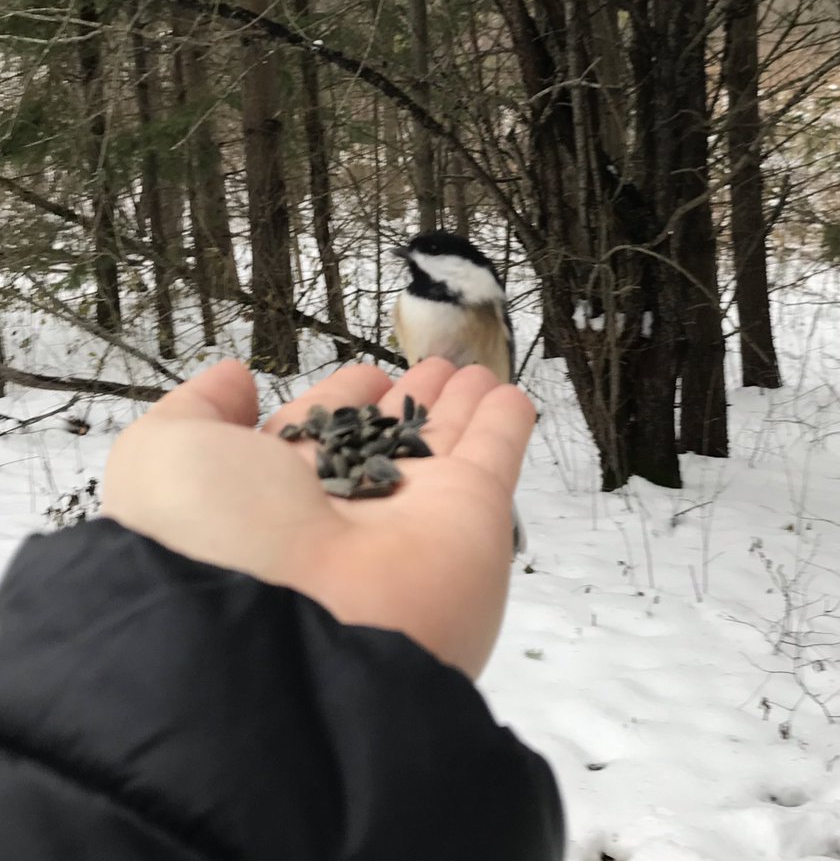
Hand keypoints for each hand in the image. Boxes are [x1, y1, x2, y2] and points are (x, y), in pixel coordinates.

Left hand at [101, 357, 535, 676]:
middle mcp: (345, 511)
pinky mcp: (472, 521)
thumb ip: (197, 409)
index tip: (366, 372)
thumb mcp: (164, 456)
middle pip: (387, 441)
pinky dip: (506, 425)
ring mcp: (412, 518)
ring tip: (476, 371)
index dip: (343, 397)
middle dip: (411, 402)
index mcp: (274, 497)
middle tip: (437, 366)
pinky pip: (495, 458)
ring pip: (444, 445)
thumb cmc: (214, 541)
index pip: (319, 435)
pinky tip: (510, 396)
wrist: (286, 636)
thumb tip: (235, 379)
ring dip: (463, 407)